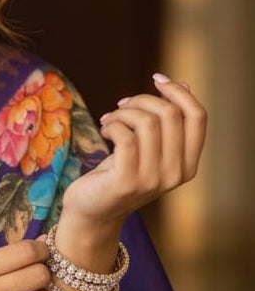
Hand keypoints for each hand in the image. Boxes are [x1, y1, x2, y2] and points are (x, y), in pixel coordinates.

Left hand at [60, 74, 206, 230]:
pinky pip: (125, 136)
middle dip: (143, 99)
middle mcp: (175, 174)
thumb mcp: (149, 148)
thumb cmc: (120, 173)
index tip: (157, 79)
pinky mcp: (126, 182)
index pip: (198, 117)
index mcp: (188, 165)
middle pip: (171, 114)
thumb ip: (168, 123)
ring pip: (148, 122)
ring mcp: (152, 180)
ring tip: (110, 119)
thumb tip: (185, 85)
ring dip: (123, 112)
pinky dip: (113, 124)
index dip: (178, 92)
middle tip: (122, 105)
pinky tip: (105, 129)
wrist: (93, 211)